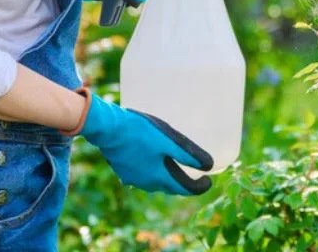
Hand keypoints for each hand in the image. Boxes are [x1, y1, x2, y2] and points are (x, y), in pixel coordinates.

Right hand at [65, 88, 213, 195]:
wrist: (108, 129)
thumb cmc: (140, 132)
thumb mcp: (169, 140)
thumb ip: (189, 154)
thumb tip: (208, 166)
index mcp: (159, 177)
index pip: (184, 188)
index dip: (199, 187)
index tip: (209, 181)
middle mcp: (146, 183)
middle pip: (170, 186)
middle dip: (183, 183)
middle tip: (194, 175)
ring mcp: (132, 178)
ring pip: (155, 182)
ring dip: (167, 177)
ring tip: (174, 167)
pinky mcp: (122, 170)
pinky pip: (142, 175)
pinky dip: (152, 171)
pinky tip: (151, 161)